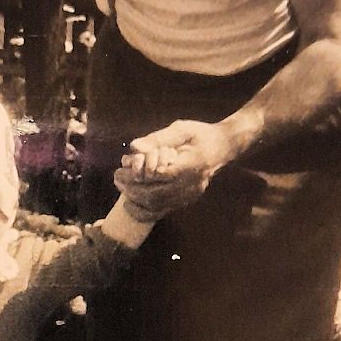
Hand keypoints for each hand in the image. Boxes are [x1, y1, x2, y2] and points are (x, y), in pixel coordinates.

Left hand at [117, 120, 233, 210]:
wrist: (223, 147)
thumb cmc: (201, 134)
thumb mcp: (181, 129)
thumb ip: (157, 138)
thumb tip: (134, 146)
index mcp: (192, 165)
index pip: (160, 175)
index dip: (138, 173)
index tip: (122, 166)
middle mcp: (192, 184)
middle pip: (156, 194)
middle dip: (131, 187)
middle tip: (117, 176)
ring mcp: (190, 195)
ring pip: (158, 206)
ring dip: (135, 199)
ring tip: (121, 187)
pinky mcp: (187, 201)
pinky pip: (163, 211)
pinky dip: (144, 209)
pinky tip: (131, 203)